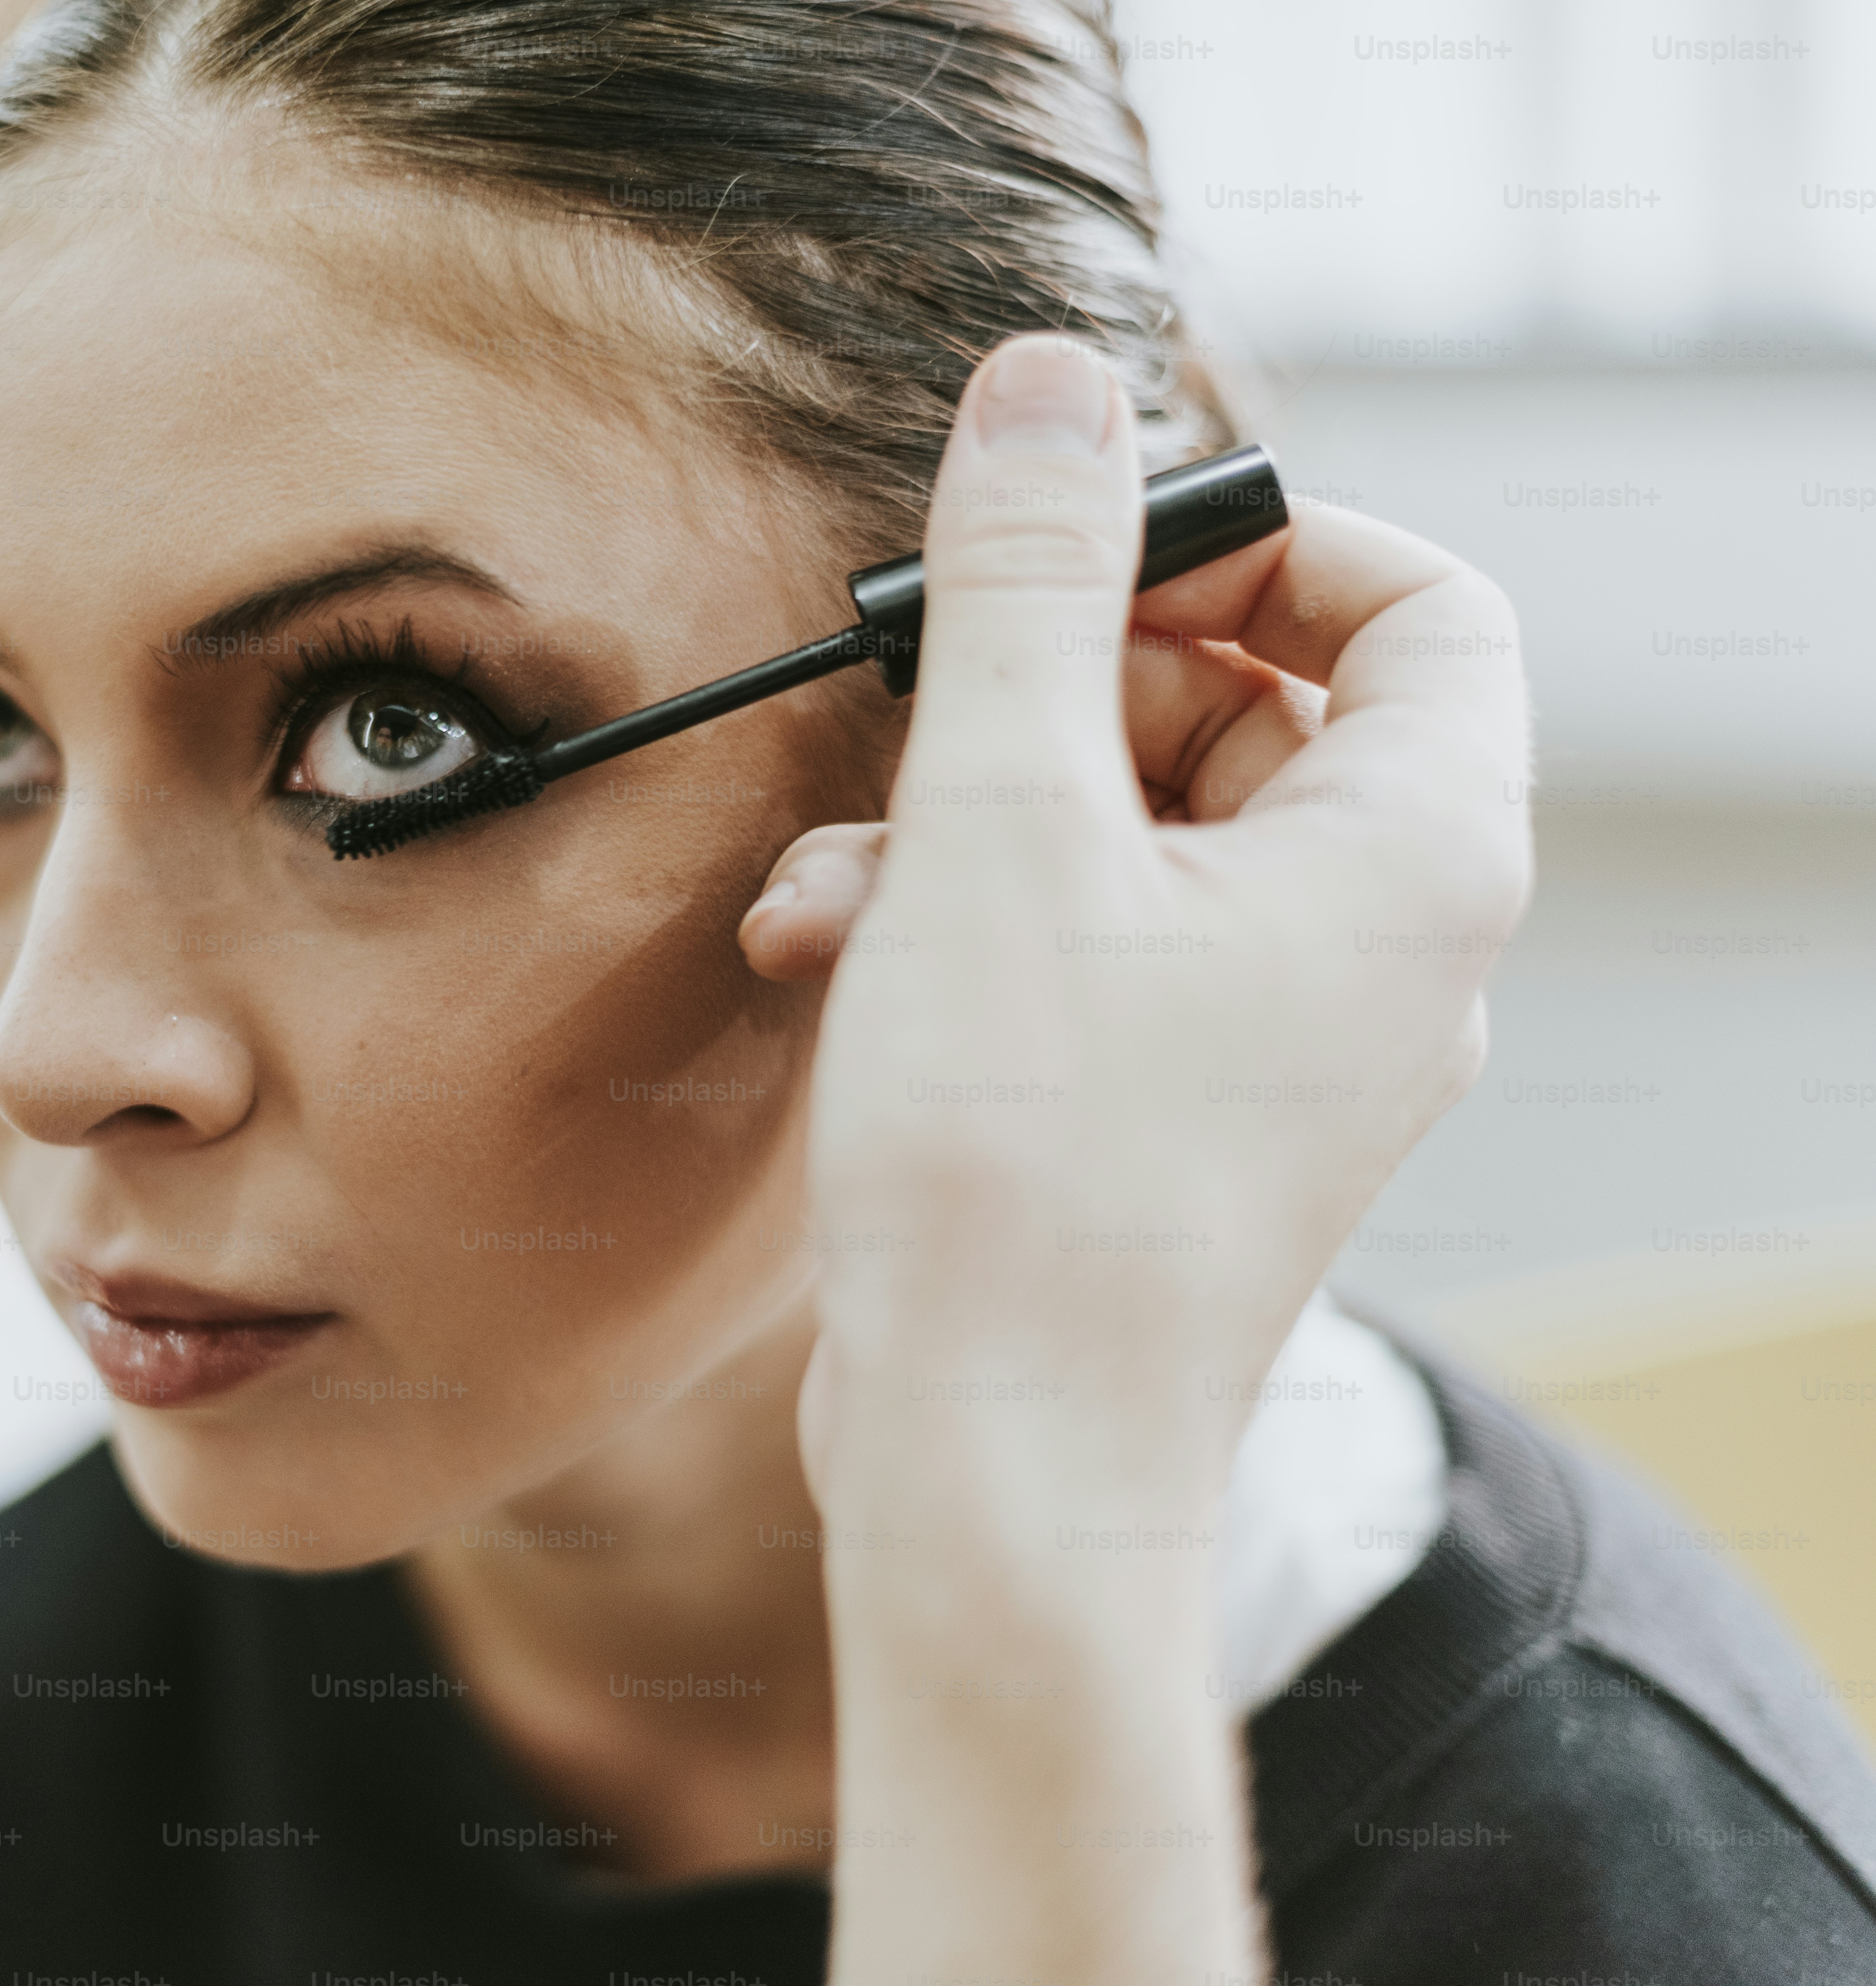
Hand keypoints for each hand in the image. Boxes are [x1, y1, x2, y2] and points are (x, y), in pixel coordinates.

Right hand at [742, 334, 1531, 1984]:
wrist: (995, 1466)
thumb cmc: (1025, 1172)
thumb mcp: (1002, 824)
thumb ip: (1027, 589)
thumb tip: (1054, 392)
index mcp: (1410, 862)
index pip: (1420, 608)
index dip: (1262, 543)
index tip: (1096, 550)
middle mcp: (1378, 951)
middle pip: (1258, 712)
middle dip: (1064, 690)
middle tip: (928, 702)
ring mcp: (1278, 1043)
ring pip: (1146, 836)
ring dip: (976, 813)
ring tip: (841, 868)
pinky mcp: (1174, 1114)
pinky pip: (1097, 949)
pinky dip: (973, 922)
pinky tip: (836, 949)